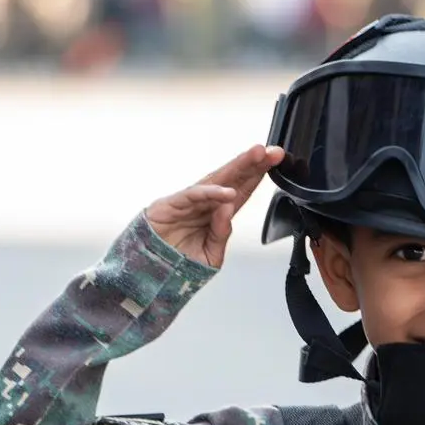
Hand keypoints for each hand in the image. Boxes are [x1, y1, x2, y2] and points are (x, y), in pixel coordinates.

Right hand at [145, 143, 284, 268]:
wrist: (150, 271)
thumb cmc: (179, 263)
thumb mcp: (210, 255)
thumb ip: (221, 234)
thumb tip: (229, 209)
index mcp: (217, 214)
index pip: (242, 190)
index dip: (258, 174)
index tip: (275, 161)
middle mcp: (205, 203)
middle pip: (233, 178)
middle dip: (253, 164)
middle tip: (272, 152)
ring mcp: (189, 201)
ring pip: (216, 180)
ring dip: (237, 168)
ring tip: (255, 157)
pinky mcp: (171, 204)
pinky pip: (193, 196)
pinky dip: (210, 193)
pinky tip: (227, 192)